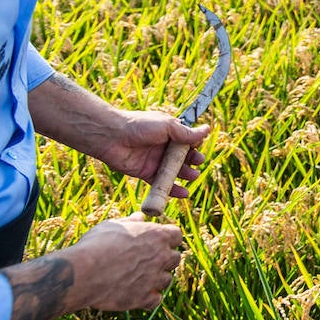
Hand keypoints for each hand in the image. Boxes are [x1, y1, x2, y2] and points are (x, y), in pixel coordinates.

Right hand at [70, 213, 184, 310]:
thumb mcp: (113, 226)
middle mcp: (161, 256)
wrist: (84, 272)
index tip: (156, 242)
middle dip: (164, 260)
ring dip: (156, 280)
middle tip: (146, 262)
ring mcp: (155, 278)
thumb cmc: (96, 245)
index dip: (167, 239)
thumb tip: (139, 217)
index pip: (176, 235)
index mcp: (157, 235)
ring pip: (167, 280)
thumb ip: (130, 222)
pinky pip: (156, 301)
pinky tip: (136, 294)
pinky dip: (148, 299)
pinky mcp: (145, 298)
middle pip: (175, 258)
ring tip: (137, 279)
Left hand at [94, 111, 210, 198]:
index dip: (194, 144)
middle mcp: (163, 146)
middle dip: (192, 160)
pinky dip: (173, 189)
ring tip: (193, 176)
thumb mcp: (167, 126)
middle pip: (183, 157)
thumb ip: (187, 133)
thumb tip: (207, 129)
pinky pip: (161, 183)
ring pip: (174, 171)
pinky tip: (184, 193)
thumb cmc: (139, 126)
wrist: (112, 137)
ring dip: (185, 174)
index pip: (187, 140)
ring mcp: (155, 161)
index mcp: (169, 132)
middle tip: (198, 162)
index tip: (199, 146)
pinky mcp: (146, 173)